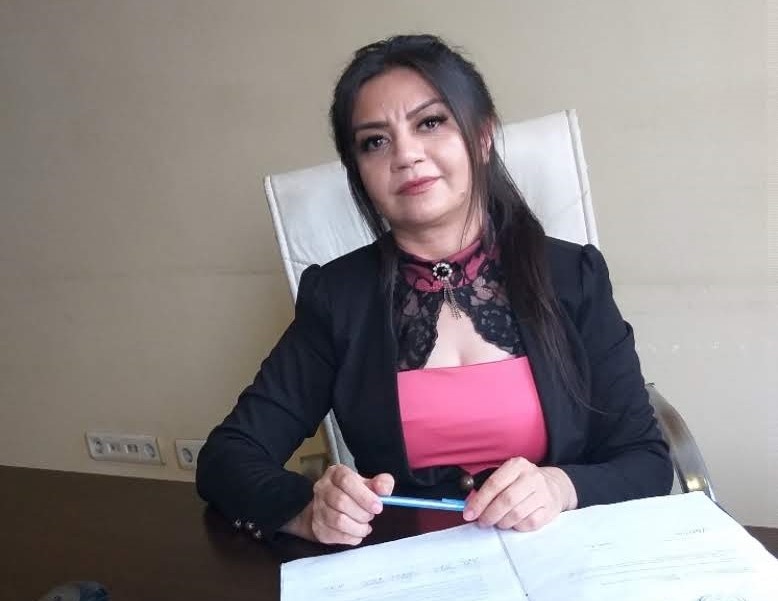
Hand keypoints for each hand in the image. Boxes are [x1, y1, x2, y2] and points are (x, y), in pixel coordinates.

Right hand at [285, 464, 394, 545]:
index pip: (346, 480)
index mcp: (336, 473)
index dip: (364, 496)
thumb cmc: (355, 492)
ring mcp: (317, 508)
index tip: (378, 507)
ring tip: (366, 526)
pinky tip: (358, 533)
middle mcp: (322, 488)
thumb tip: (384, 489)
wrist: (334, 506)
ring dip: (358, 527)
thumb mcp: (370, 484)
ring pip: (338, 520)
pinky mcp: (317, 526)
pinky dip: (352, 537)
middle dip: (362, 513)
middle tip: (371, 516)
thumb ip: (382, 483)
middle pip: (341, 501)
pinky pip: (336, 535)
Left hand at [462, 458, 576, 531]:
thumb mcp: (507, 476)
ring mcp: (543, 494)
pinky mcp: (550, 510)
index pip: (494, 484)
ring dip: (502, 522)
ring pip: (516, 514)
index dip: (479, 501)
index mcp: (517, 465)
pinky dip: (517, 527)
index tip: (469, 514)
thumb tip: (469, 504)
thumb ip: (487, 487)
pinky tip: (513, 523)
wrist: (555, 486)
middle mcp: (532, 477)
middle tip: (482, 522)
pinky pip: (529, 524)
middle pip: (506, 500)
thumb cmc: (522, 483)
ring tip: (497, 522)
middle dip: (489, 514)